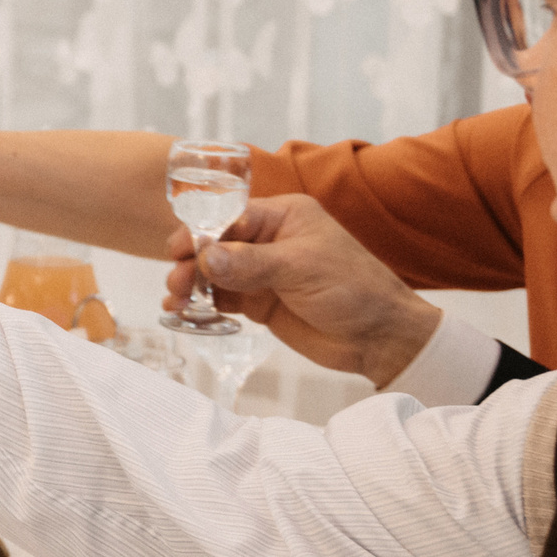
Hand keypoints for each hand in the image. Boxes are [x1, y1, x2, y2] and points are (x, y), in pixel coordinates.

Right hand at [165, 194, 442, 385]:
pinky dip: (202, 307)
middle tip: (176, 285)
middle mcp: (269, 240)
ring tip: (175, 303)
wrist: (380, 338)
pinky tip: (186, 315)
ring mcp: (262, 273)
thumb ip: (250, 263)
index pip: (229, 218)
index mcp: (283, 217)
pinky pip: (222, 300)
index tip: (177, 252)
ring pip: (214, 274)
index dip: (200, 233)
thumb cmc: (353, 289)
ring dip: (192, 286)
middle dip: (192, 263)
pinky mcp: (259, 303)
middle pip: (215, 245)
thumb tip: (204, 256)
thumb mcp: (301, 268)